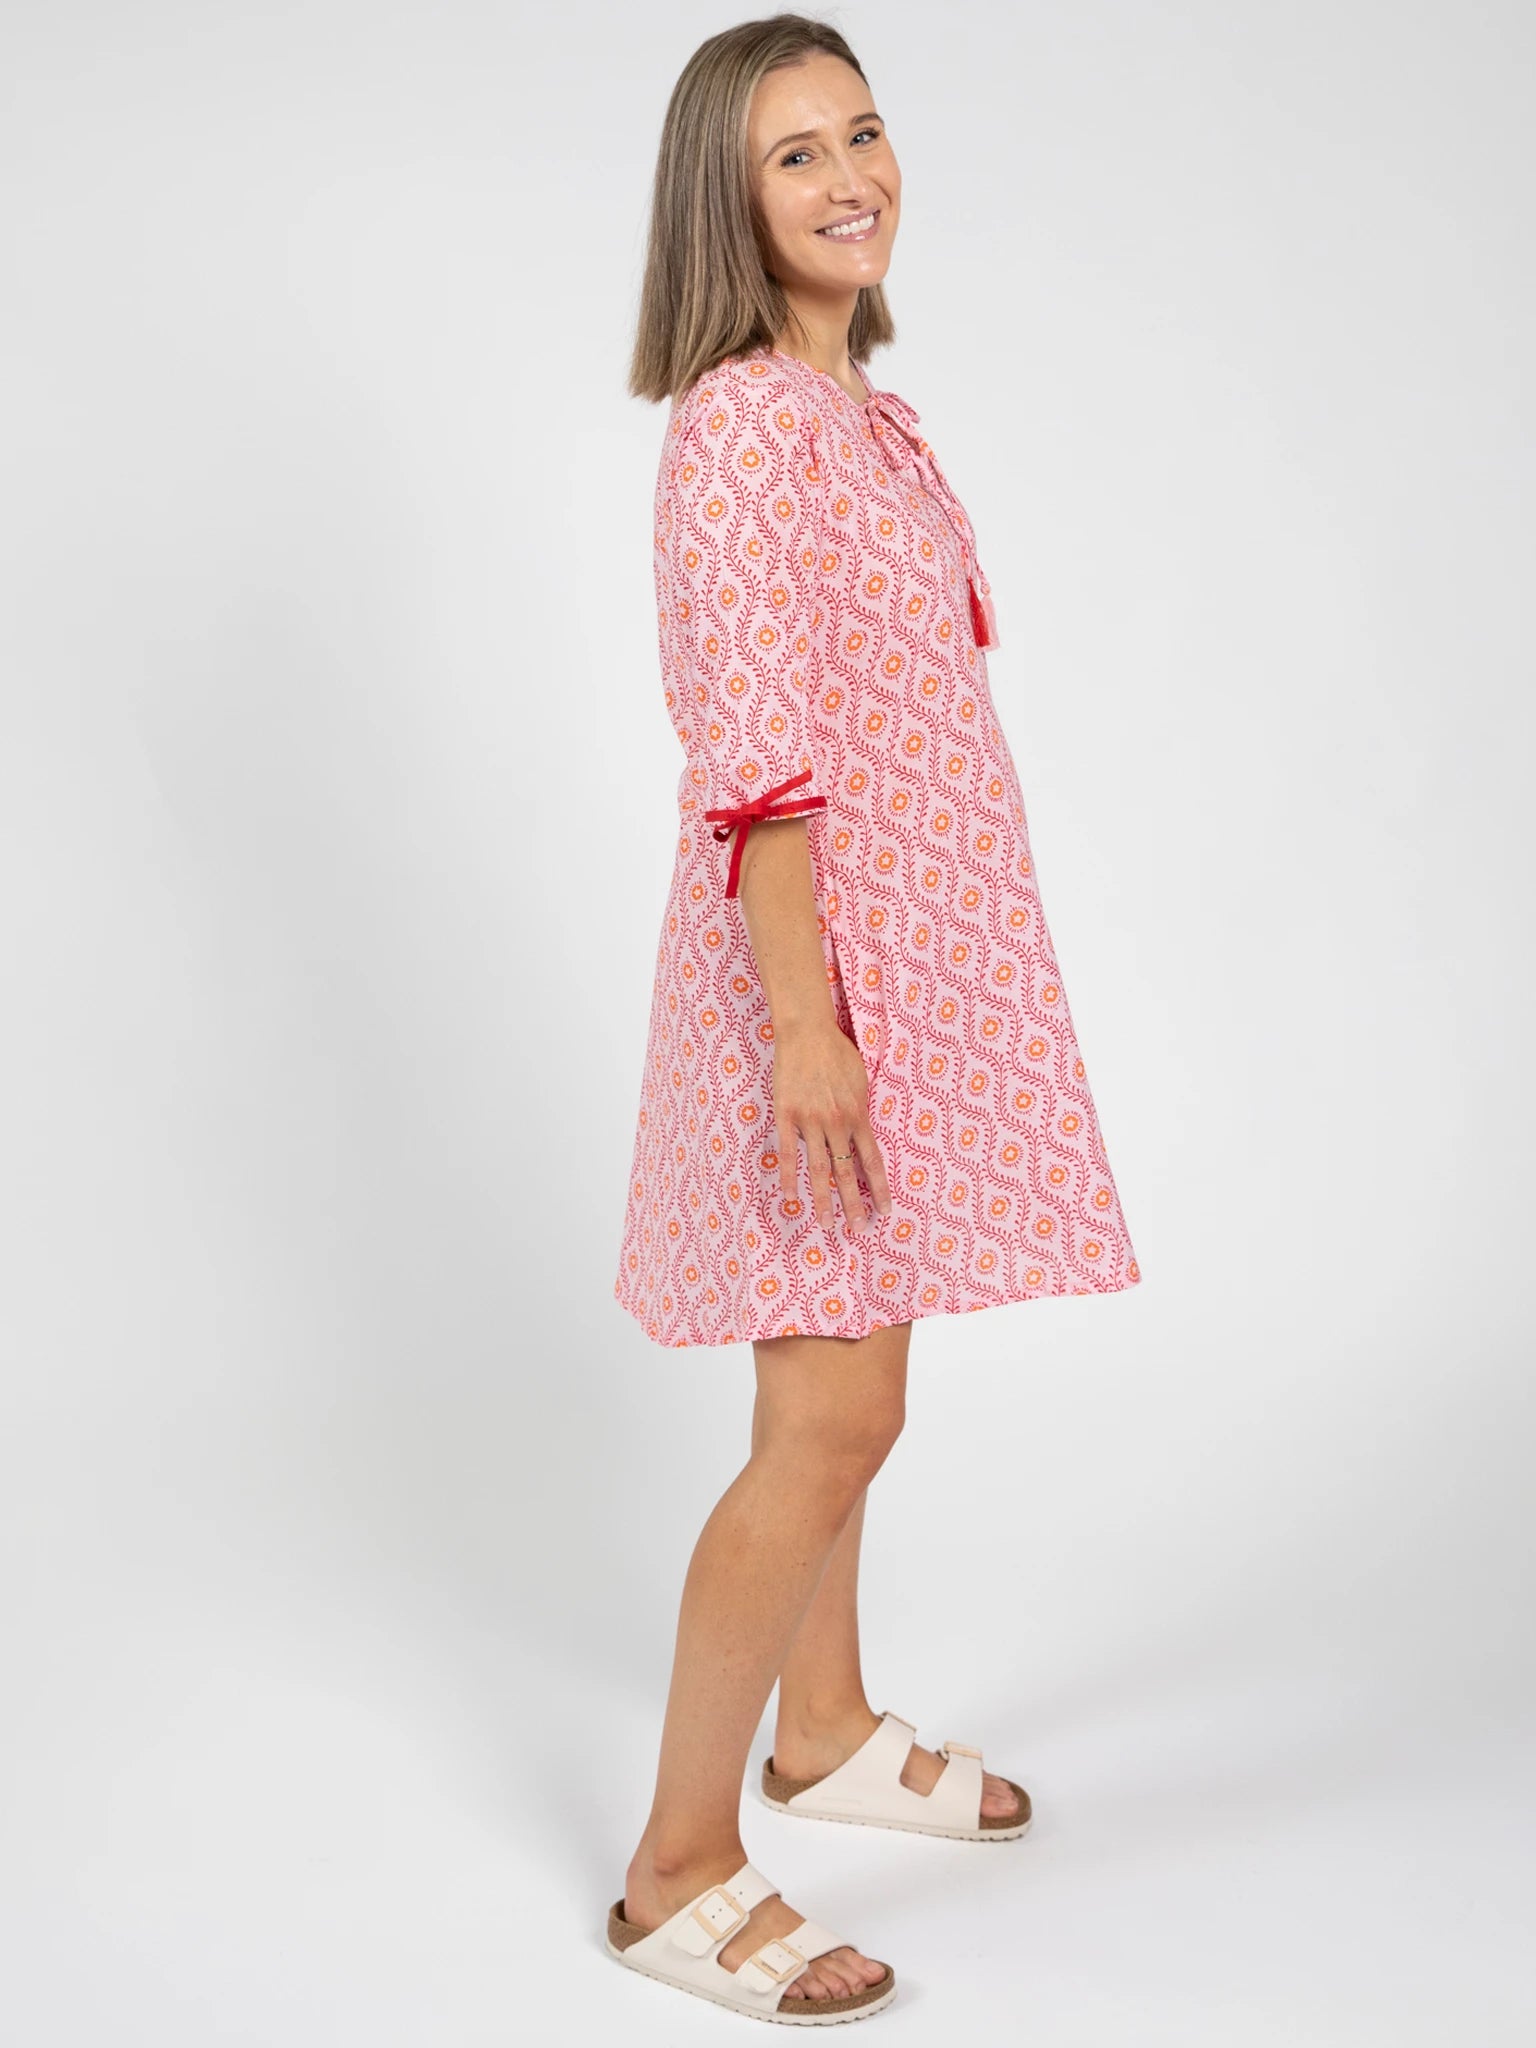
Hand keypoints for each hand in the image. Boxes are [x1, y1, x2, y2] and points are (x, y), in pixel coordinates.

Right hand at [771, 1022, 893, 1232]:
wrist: (807, 1032)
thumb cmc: (837, 1052)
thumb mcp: (861, 1080)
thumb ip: (861, 1108)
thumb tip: (864, 1131)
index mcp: (858, 1115)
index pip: (872, 1160)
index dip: (880, 1188)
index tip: (885, 1211)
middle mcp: (837, 1123)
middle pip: (847, 1173)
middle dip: (854, 1204)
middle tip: (860, 1230)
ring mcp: (811, 1121)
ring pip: (819, 1169)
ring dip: (824, 1200)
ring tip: (827, 1224)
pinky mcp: (787, 1115)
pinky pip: (788, 1153)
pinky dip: (789, 1178)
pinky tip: (790, 1199)